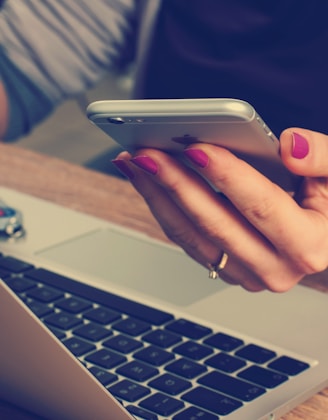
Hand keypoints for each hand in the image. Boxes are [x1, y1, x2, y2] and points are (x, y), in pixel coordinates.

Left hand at [112, 128, 327, 291]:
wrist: (323, 233)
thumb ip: (324, 159)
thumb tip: (291, 146)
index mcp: (308, 245)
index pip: (261, 207)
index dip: (228, 176)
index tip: (196, 148)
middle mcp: (274, 268)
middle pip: (215, 224)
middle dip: (177, 185)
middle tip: (147, 153)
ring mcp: (245, 273)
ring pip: (192, 236)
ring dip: (159, 197)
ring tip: (136, 163)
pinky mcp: (225, 267)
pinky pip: (186, 240)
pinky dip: (163, 208)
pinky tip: (148, 181)